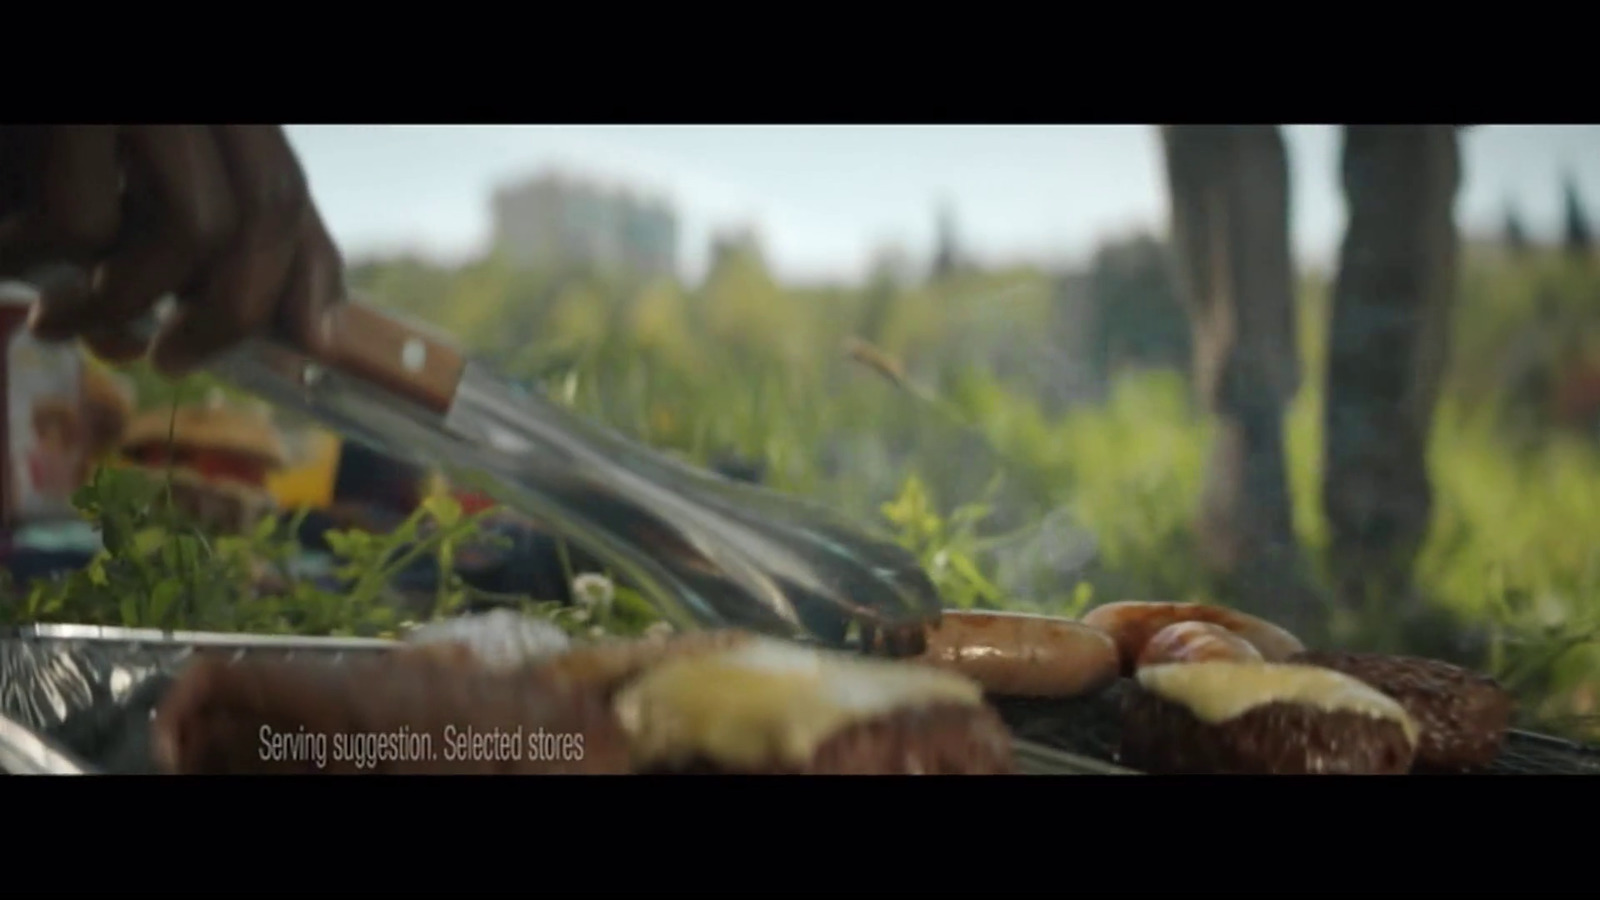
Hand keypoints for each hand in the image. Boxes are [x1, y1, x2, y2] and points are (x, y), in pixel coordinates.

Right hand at [0, 125, 345, 375]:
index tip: (307, 343)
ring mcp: (137, 93)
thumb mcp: (106, 187)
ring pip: (194, 227)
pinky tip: (3, 253)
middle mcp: (188, 87)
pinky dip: (41, 260)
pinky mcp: (66, 107)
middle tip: (172, 358)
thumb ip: (176, 240)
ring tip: (59, 320)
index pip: (284, 187)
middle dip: (230, 311)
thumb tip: (248, 333)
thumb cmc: (15, 149)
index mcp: (206, 102)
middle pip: (264, 210)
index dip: (309, 270)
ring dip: (125, 299)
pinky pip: (87, 220)